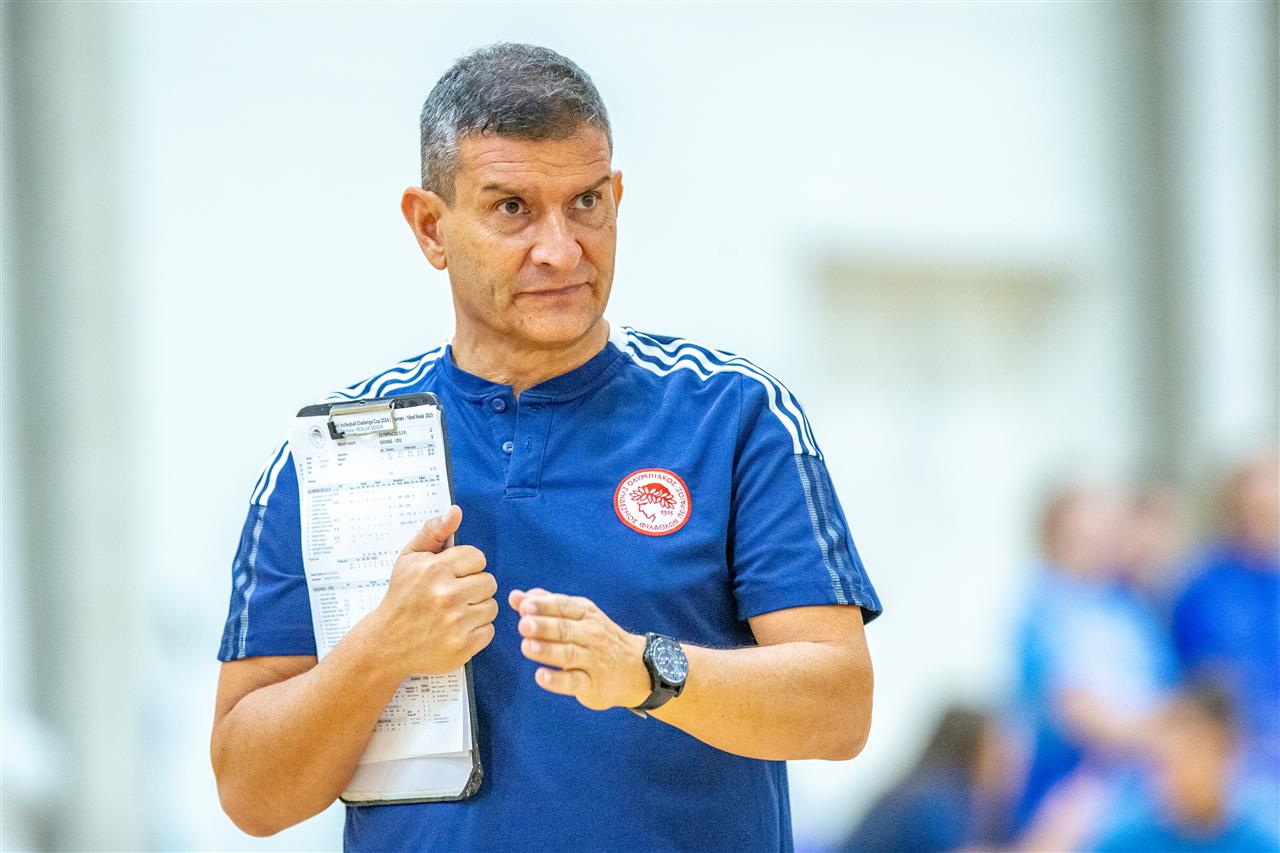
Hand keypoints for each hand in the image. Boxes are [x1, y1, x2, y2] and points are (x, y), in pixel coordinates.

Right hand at [366, 506, 497, 678]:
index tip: (452, 574)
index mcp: (435, 570)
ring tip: (455, 612)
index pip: (478, 557)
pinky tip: (456, 629)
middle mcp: (446, 596)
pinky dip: (476, 631)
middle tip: (453, 594)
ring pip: (491, 606)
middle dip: (473, 586)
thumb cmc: (402, 596)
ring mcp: (455, 623)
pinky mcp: (462, 646)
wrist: (387, 643)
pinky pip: (489, 630)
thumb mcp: (410, 558)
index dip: (466, 565)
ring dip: (477, 608)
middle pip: (489, 581)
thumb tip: (455, 512)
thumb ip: (433, 531)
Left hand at [508, 588, 651, 710]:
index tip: (524, 606)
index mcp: (585, 614)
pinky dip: (557, 680)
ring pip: (569, 654)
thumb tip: (516, 596)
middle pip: (565, 629)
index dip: (544, 606)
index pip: (564, 607)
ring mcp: (593, 660)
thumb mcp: (578, 616)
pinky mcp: (593, 685)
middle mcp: (591, 635)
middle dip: (544, 627)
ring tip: (527, 647)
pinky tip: (541, 676)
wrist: (635, 668)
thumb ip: (546, 606)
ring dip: (547, 651)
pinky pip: (574, 681)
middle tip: (523, 625)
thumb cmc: (597, 638)